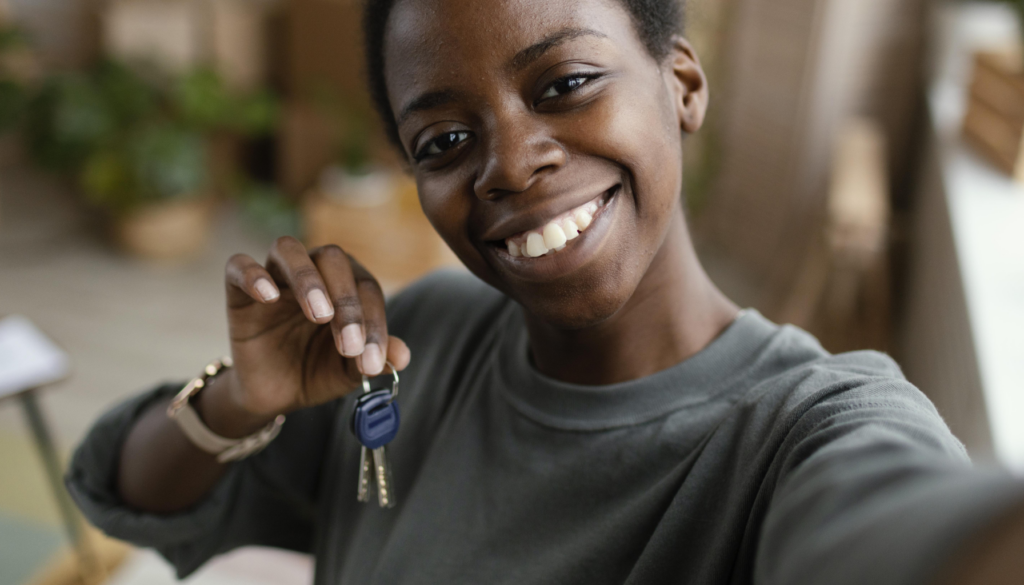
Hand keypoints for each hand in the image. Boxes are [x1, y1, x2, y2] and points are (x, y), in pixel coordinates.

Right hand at [219, 237, 410, 419]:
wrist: (275, 394)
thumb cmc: (317, 371)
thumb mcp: (349, 370)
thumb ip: (374, 358)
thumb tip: (402, 357)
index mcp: (346, 285)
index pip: (365, 287)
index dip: (373, 323)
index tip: (370, 361)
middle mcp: (312, 272)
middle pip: (332, 258)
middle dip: (346, 300)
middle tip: (348, 343)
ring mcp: (274, 276)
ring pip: (288, 248)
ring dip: (307, 278)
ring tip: (320, 314)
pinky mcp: (238, 291)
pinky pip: (239, 266)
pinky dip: (253, 275)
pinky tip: (268, 296)